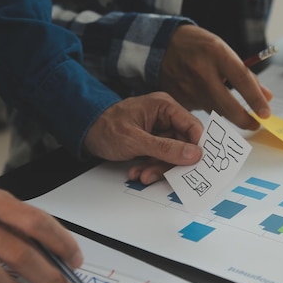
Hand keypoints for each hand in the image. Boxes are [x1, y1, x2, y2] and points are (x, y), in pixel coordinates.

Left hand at [84, 92, 203, 183]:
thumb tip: (194, 154)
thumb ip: (165, 148)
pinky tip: (137, 172)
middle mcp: (166, 118)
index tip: (197, 165)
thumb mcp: (135, 140)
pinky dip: (150, 168)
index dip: (198, 146)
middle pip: (183, 145)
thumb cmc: (106, 127)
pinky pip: (161, 159)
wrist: (85, 132)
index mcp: (165, 107)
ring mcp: (160, 131)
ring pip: (172, 156)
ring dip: (158, 169)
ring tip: (142, 175)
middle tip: (157, 174)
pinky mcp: (153, 143)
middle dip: (171, 163)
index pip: (193, 126)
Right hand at [160, 25, 271, 129]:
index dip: (256, 100)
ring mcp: (188, 87)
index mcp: (216, 53)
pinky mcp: (179, 99)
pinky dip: (209, 107)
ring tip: (235, 111)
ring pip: (215, 111)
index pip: (242, 80)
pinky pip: (201, 110)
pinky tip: (207, 97)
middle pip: (228, 106)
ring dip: (228, 114)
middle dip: (244, 120)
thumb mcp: (224, 50)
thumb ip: (245, 74)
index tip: (265, 114)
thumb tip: (266, 97)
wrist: (162, 46)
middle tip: (254, 124)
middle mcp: (202, 71)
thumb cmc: (199, 47)